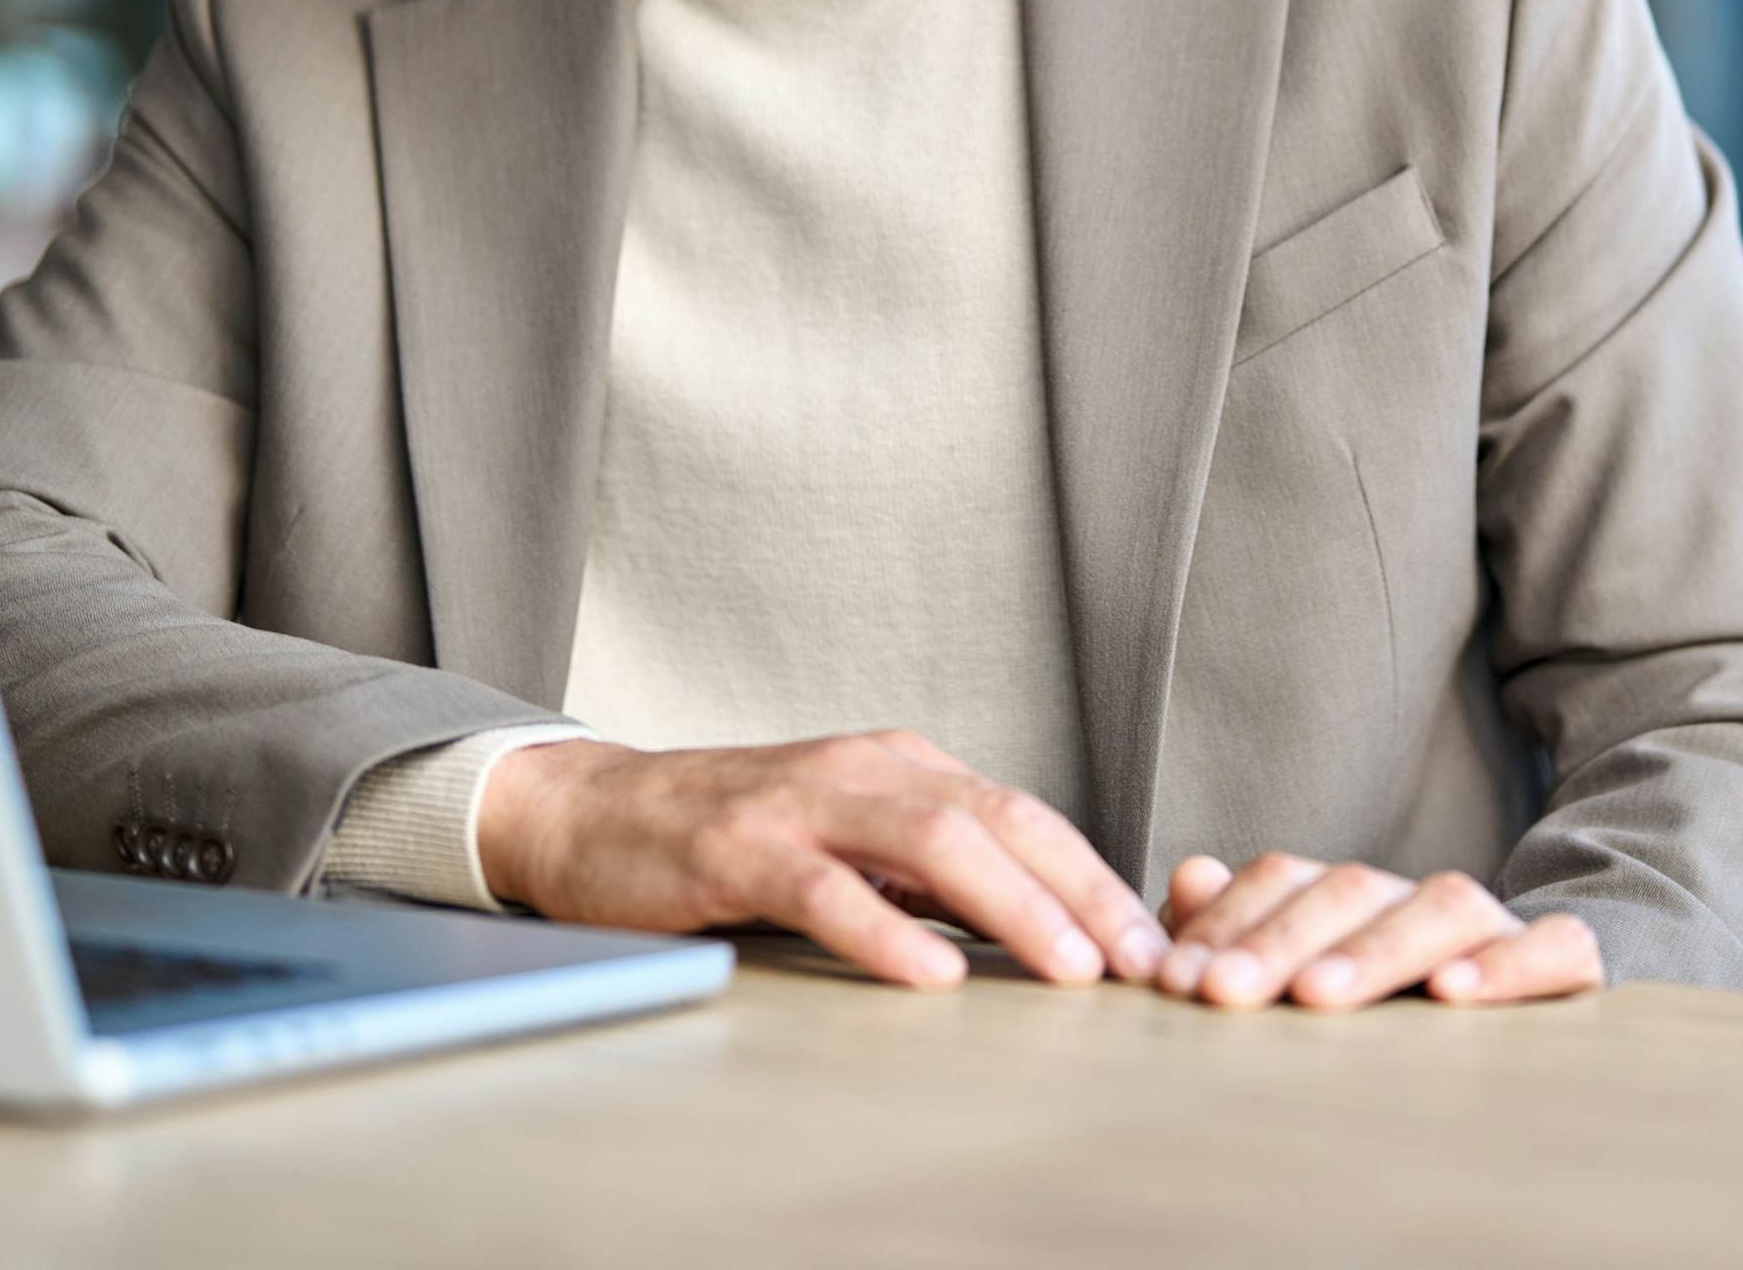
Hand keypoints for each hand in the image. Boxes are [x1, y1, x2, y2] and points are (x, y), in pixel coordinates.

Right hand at [478, 730, 1166, 991]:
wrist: (593, 811)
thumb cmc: (733, 835)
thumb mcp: (847, 836)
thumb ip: (927, 870)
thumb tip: (1032, 927)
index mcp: (902, 766)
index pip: (1024, 815)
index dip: (1094, 875)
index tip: (1150, 942)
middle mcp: (864, 770)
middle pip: (999, 819)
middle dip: (1081, 891)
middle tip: (1138, 962)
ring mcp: (801, 805)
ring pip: (931, 843)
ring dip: (1011, 906)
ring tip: (1066, 967)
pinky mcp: (737, 850)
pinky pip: (825, 889)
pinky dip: (886, 931)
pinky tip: (932, 975)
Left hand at [1153, 853, 1605, 1010]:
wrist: (1523, 1020)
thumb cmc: (1381, 1016)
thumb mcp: (1299, 978)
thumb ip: (1240, 933)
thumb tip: (1190, 877)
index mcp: (1350, 898)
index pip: (1285, 878)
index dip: (1228, 921)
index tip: (1176, 980)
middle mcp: (1418, 899)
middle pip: (1352, 888)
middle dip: (1280, 939)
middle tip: (1223, 992)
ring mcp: (1496, 928)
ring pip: (1445, 903)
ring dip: (1376, 949)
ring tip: (1317, 996)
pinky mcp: (1566, 965)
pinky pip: (1556, 947)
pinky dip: (1508, 964)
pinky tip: (1450, 994)